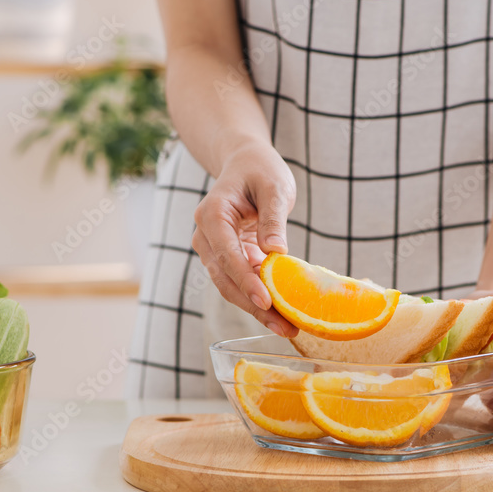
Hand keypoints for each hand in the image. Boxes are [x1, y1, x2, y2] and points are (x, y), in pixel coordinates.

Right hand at [191, 143, 299, 337]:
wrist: (245, 163)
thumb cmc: (260, 170)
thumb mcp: (275, 187)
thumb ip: (274, 219)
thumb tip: (276, 253)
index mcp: (212, 215)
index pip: (227, 255)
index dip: (246, 281)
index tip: (266, 302)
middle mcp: (205, 236)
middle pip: (226, 279)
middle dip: (254, 306)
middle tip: (284, 327)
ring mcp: (213, 249)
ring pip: (231, 287)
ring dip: (257, 308)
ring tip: (287, 327)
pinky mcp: (226, 257)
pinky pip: (240, 282)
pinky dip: (259, 297)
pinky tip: (282, 312)